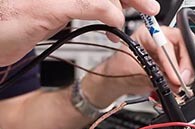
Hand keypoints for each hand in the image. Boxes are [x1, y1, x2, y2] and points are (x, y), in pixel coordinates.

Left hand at [0, 0, 159, 65]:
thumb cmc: (5, 25)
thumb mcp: (46, 10)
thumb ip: (84, 5)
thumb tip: (113, 11)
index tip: (142, 4)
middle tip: (149, 9)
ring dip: (120, 9)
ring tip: (124, 26)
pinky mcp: (67, 8)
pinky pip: (96, 8)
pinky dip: (109, 17)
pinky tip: (111, 25)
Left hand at [82, 26, 194, 107]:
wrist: (116, 82)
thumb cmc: (118, 70)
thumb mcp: (133, 71)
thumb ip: (154, 75)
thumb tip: (173, 82)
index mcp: (149, 33)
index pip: (168, 44)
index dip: (173, 62)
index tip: (175, 77)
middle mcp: (163, 39)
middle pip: (186, 44)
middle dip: (187, 64)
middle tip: (183, 80)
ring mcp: (170, 52)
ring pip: (191, 56)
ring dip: (188, 73)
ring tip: (179, 86)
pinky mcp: (175, 64)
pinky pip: (187, 69)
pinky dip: (186, 80)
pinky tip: (179, 87)